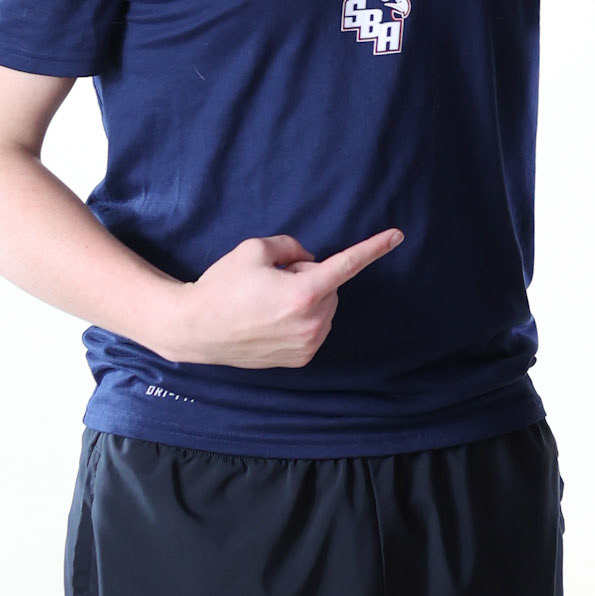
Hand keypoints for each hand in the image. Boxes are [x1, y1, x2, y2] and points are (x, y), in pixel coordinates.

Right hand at [164, 229, 404, 367]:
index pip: (347, 264)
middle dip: (308, 278)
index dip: (374, 248)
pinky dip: (301, 319)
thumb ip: (292, 246)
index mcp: (305, 292)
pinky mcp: (301, 359)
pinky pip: (314, 327)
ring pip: (324, 307)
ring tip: (266, 303)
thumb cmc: (223, 285)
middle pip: (328, 285)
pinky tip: (270, 321)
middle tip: (272, 281)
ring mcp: (308, 344)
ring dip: (305, 299)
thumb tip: (311, 261)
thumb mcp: (255, 249)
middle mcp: (313, 322)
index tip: (397, 236)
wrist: (197, 328)